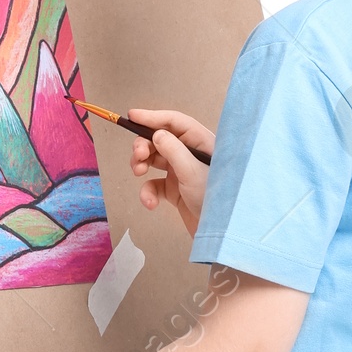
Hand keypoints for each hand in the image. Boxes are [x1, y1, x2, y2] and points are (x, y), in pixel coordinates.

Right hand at [128, 107, 213, 238]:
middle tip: (137, 156)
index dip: (153, 117)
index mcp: (202, 144)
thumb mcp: (192, 172)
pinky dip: (148, 192)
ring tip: (138, 172)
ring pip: (154, 160)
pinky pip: (154, 185)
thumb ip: (173, 150)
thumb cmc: (215, 201)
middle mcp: (192, 155)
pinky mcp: (175, 191)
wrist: (219, 236)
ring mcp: (182, 172)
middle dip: (144, 145)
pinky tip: (150, 203)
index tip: (132, 116)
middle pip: (160, 140)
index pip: (175, 123)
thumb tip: (156, 134)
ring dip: (142, 164)